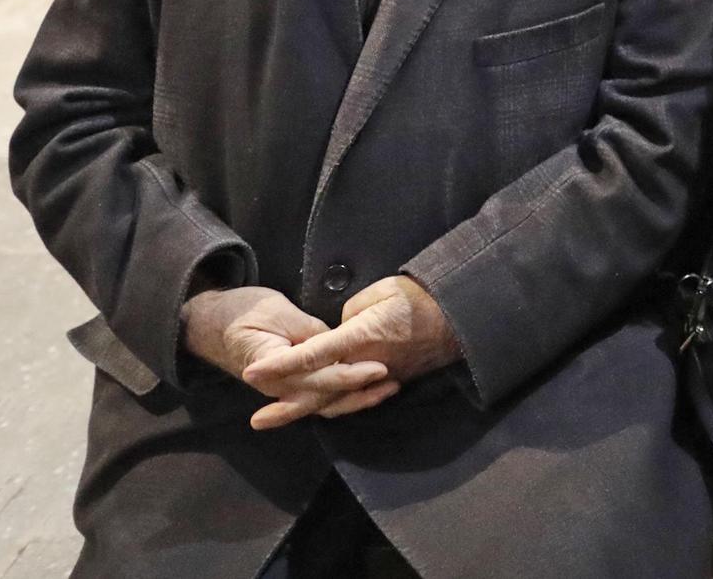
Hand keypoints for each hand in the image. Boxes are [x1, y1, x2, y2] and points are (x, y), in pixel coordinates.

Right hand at [181, 286, 399, 429]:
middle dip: (360, 392)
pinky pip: (317, 396)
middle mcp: (277, 386)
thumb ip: (306, 330)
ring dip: (355, 400)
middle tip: (393, 382)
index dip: (348, 375)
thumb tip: (335, 341)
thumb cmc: (241, 311)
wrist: (208, 321)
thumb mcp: (275, 311)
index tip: (377, 368)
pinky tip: (366, 393)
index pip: (317, 378)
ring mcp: (282, 388)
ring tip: (388, 390)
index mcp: (272, 368)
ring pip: (322, 403)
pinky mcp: (288, 384)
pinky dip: (342, 397)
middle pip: (323, 397)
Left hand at [239, 276, 461, 428]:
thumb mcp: (382, 292)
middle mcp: (366, 364)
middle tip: (257, 420)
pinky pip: (354, 397)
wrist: (460, 316)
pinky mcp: (388, 381)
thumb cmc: (419, 297)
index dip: (281, 364)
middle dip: (287, 406)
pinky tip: (315, 406)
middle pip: (320, 392)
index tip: (253, 371)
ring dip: (306, 409)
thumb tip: (340, 330)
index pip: (313, 354)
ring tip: (278, 417)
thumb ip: (352, 313)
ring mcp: (379, 377)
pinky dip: (332, 404)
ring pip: (337, 401)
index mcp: (361, 337)